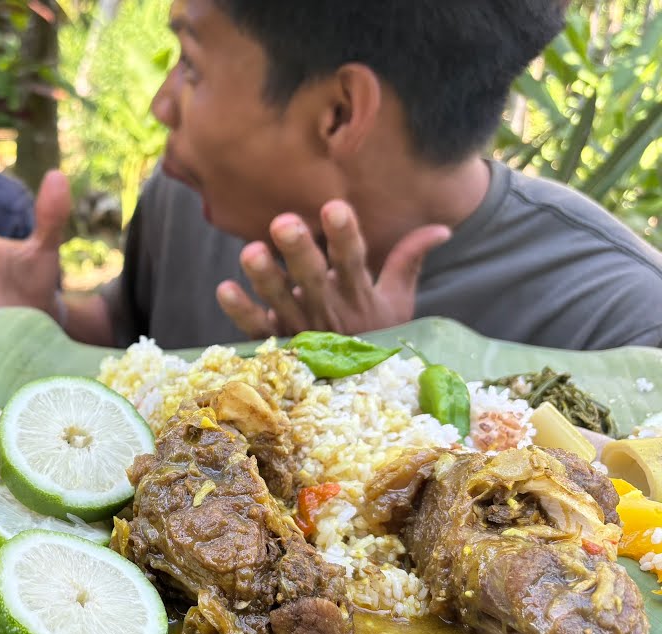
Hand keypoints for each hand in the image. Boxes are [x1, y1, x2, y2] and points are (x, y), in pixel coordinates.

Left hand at [216, 200, 450, 338]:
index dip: (344, 235)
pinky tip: (224, 288)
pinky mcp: (277, 346)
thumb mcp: (397, 301)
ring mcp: (300, 330)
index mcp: (358, 296)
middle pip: (312, 278)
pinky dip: (241, 311)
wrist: (357, 392)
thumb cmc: (375, 334)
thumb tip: (443, 227)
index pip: (353, 260)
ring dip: (265, 278)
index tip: (334, 206)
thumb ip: (409, 259)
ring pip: (280, 301)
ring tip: (250, 252)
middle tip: (283, 222)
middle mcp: (328, 312)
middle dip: (299, 250)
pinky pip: (256, 330)